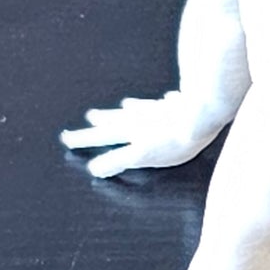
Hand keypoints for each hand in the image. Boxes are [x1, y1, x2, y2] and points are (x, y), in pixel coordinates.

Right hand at [61, 90, 217, 175]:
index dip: (85, 140)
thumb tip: (95, 169)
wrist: (202, 112)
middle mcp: (140, 119)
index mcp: (129, 131)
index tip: (66, 139)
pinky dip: (158, 106)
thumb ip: (118, 161)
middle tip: (85, 121)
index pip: (102, 137)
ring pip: (135, 111)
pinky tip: (163, 100)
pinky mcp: (179, 106)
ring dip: (122, 112)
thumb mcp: (142, 154)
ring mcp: (159, 111)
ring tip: (113, 110)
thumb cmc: (175, 139)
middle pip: (115, 122)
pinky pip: (162, 104)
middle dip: (99, 125)